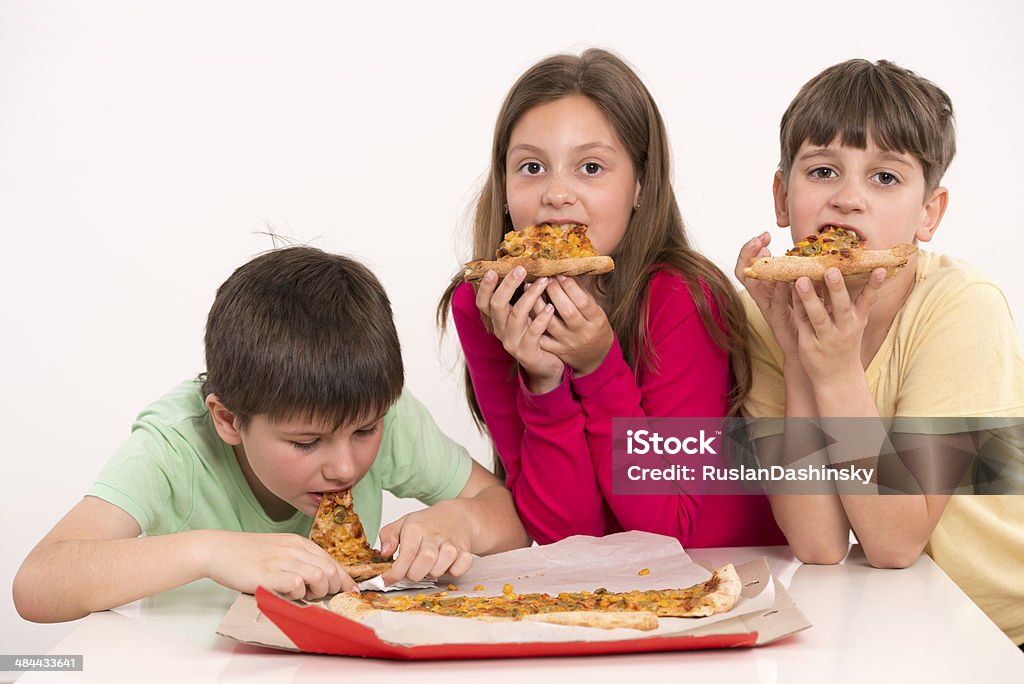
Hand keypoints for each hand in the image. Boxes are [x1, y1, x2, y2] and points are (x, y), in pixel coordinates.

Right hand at [200, 530, 355, 598]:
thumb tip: (317, 578)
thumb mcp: (278, 549)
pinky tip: (289, 594)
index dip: (344, 578)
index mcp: (298, 542)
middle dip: (334, 588)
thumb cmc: (245, 553)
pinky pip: (298, 585)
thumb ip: (297, 560)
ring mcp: (283, 561)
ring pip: (320, 577)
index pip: (332, 560)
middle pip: (330, 570)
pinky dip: (299, 594)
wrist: (218, 549)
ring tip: (307, 596)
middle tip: (325, 597)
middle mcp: (294, 549)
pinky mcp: (270, 574)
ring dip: (318, 592)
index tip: (351, 590)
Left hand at [377, 500, 474, 582]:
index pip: (406, 556)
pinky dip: (452, 572)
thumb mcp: (402, 524)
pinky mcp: (465, 552)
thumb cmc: (426, 524)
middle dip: (414, 574)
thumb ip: (388, 536)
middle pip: (424, 563)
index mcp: (416, 528)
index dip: (394, 573)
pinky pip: (459, 570)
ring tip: (429, 565)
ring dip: (432, 572)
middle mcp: (434, 535)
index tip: (387, 580)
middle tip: (412, 570)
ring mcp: (452, 543)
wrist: (456, 516)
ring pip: (440, 568)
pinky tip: (446, 565)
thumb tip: (384, 553)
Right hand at [475, 267, 562, 390]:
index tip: (493, 270)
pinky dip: (542, 318)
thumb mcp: (525, 317)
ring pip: (516, 315)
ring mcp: (513, 343)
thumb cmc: (536, 336)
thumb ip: (520, 299)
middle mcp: (501, 332)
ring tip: (544, 282)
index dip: (485, 287)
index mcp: (498, 321)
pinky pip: (533, 332)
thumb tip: (523, 269)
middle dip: (509, 285)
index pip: (483, 303)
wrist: (546, 368)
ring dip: (531, 296)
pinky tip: (551, 307)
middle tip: (521, 269)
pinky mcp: (527, 353)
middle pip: (497, 305)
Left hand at [534, 275, 613, 375]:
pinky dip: (531, 322)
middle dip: (554, 292)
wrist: (595, 357)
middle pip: (567, 311)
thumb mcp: (596, 311)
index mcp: (597, 321)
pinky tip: (525, 308)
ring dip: (538, 303)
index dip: (570, 286)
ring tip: (530, 288)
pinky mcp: (556, 351)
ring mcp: (568, 343)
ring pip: (550, 323)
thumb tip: (566, 271)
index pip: (583, 301)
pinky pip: (540, 336)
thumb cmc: (594, 326)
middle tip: (544, 278)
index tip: (559, 274)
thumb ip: (582, 293)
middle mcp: (583, 333)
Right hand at [735, 232, 800, 358]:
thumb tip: (810, 250)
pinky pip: (775, 303)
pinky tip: (785, 279)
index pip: (750, 265)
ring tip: (766, 252)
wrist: (805, 350)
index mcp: (766, 288)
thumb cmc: (806, 319)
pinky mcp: (778, 320)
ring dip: (760, 268)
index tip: (764, 235)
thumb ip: (801, 273)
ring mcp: (768, 308)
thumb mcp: (801, 292)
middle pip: (744, 272)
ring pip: (754, 286)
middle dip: (748, 252)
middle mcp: (762, 297)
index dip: (751, 249)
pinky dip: (779, 289)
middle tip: (759, 239)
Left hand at [791, 267, 885, 386]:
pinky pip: (801, 322)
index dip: (874, 285)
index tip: (880, 268)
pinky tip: (789, 291)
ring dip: (809, 298)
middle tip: (831, 270)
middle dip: (836, 288)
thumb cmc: (844, 344)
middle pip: (840, 306)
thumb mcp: (853, 324)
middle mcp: (844, 329)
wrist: (837, 378)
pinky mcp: (809, 344)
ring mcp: (826, 337)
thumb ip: (848, 301)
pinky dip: (796, 306)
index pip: (868, 300)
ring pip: (817, 315)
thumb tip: (841, 270)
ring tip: (802, 280)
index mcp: (858, 321)